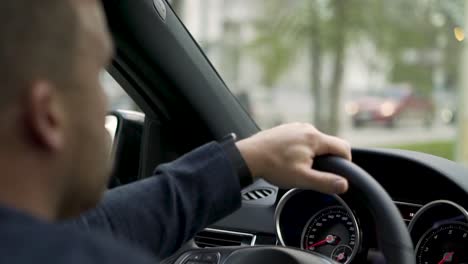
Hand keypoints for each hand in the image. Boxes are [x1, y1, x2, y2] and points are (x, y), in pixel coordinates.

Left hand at [236, 123, 350, 193]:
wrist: (248, 157)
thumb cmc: (273, 166)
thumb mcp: (302, 179)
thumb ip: (325, 182)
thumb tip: (344, 184)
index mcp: (314, 138)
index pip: (343, 147)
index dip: (346, 162)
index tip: (339, 173)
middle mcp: (307, 128)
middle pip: (328, 144)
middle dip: (326, 160)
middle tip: (313, 173)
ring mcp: (295, 127)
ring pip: (314, 142)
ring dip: (312, 155)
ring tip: (298, 167)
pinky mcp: (286, 129)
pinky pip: (301, 139)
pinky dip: (300, 150)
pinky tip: (289, 160)